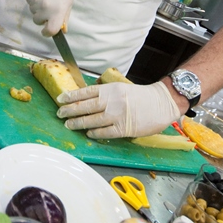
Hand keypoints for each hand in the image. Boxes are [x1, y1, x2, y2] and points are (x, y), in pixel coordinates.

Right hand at [25, 0, 72, 36]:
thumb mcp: (68, 4)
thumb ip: (63, 18)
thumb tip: (61, 31)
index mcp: (58, 11)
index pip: (50, 30)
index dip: (47, 33)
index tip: (47, 30)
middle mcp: (46, 8)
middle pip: (38, 22)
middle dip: (42, 18)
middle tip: (47, 8)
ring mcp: (35, 1)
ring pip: (33, 12)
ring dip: (37, 9)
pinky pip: (29, 3)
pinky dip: (33, 0)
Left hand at [56, 81, 180, 139]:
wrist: (161, 103)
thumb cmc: (142, 96)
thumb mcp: (121, 89)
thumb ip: (106, 94)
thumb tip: (87, 100)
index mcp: (111, 89)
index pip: (86, 92)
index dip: (71, 96)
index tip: (61, 99)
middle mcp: (112, 101)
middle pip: (85, 106)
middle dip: (70, 110)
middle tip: (60, 114)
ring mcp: (117, 115)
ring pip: (91, 120)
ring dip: (78, 123)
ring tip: (69, 125)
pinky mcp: (123, 128)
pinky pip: (104, 132)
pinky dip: (94, 133)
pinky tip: (88, 133)